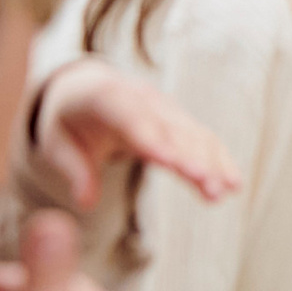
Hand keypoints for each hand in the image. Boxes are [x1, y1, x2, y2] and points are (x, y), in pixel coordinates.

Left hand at [31, 57, 241, 210]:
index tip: (174, 164)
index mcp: (105, 98)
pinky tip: (234, 182)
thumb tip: (84, 202)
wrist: (87, 88)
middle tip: (211, 188)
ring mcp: (164, 106)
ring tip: (229, 191)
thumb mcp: (57, 143)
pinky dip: (220, 157)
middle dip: (193, 157)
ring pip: (193, 132)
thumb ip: (74, 171)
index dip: (155, 141)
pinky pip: (203, 136)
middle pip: (172, 129)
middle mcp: (141, 97)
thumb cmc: (70, 121)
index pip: (133, 121)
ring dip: (213, 161)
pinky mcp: (178, 118)